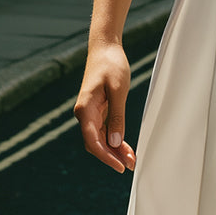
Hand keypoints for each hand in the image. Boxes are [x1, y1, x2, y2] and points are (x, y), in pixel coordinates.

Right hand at [74, 42, 135, 173]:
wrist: (105, 47)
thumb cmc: (111, 65)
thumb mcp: (117, 90)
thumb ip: (116, 116)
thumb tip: (114, 142)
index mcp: (85, 109)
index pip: (93, 140)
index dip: (106, 156)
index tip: (120, 166)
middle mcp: (84, 113)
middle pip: (96, 143)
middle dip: (111, 156)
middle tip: (130, 166)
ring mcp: (90, 112)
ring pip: (101, 138)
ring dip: (114, 150)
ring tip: (131, 160)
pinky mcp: (98, 109)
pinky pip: (104, 130)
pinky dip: (115, 139)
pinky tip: (125, 148)